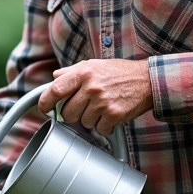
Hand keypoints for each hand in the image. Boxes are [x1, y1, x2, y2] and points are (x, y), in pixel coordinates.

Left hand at [36, 59, 153, 133]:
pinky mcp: (114, 114)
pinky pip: (99, 129)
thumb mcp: (94, 65)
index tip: (45, 108)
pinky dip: (104, 126)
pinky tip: (111, 115)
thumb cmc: (119, 73)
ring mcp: (102, 101)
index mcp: (83, 72)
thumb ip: (72, 72)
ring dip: (91, 119)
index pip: (55, 90)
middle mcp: (91, 87)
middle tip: (85, 107)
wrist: (147, 80)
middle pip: (67, 112)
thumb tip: (54, 78)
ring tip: (102, 107)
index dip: (45, 102)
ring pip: (83, 122)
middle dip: (73, 114)